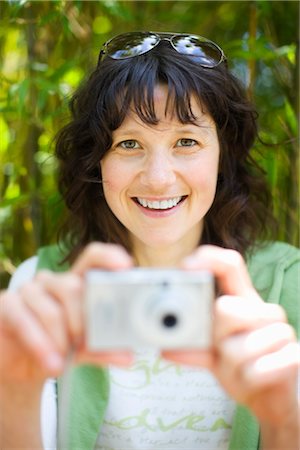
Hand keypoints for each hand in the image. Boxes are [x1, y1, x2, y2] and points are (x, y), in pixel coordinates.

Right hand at [0, 243, 133, 384]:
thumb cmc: (55, 348)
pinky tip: (52, 364)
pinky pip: (26, 321)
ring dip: (62, 341)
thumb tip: (129, 356)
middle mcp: (53, 281)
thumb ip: (103, 349)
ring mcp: (28, 290)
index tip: (125, 266)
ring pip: (52, 310)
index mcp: (76, 283)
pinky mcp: (7, 304)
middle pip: (73, 286)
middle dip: (82, 321)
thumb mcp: (83, 350)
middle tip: (83, 344)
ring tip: (64, 361)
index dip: (109, 256)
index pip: (93, 258)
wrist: (18, 367)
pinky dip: (42, 345)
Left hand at [162, 245, 298, 426]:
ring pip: (239, 347)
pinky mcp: (294, 357)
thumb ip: (192, 348)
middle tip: (221, 352)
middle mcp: (262, 310)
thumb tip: (166, 349)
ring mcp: (281, 332)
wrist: (272, 398)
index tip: (185, 265)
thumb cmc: (239, 368)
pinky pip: (257, 370)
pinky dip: (247, 381)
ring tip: (238, 370)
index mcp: (241, 301)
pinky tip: (253, 380)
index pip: (229, 265)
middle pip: (225, 309)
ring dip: (230, 367)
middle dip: (215, 337)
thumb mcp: (212, 356)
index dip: (208, 259)